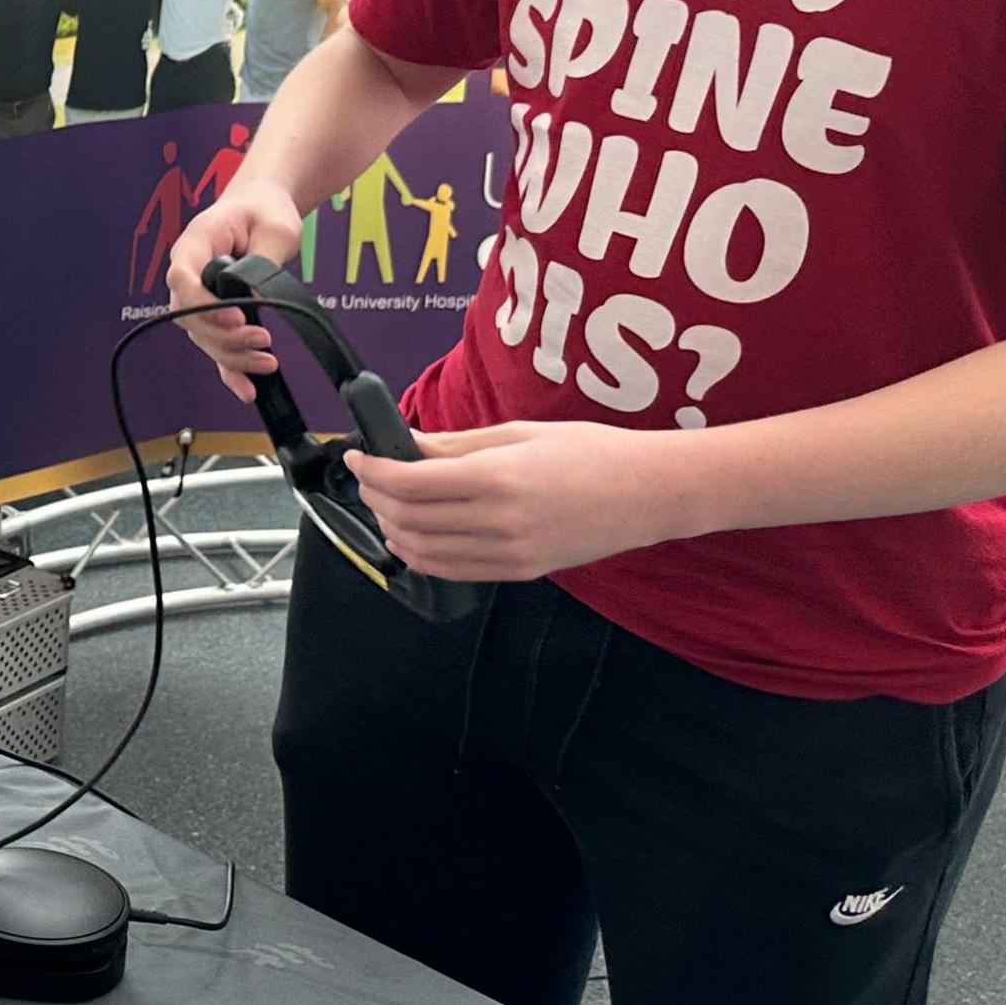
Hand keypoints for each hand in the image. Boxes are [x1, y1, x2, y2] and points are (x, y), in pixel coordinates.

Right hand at [164, 180, 307, 399]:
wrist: (261, 207)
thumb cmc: (263, 210)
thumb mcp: (274, 229)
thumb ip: (261, 264)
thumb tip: (254, 301)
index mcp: (195, 242)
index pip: (181, 277)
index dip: (203, 303)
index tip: (236, 317)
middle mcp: (188, 271)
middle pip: (190, 316)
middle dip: (225, 337)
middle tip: (262, 341)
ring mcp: (198, 294)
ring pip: (202, 337)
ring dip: (231, 355)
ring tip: (267, 362)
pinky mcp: (214, 312)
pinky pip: (214, 346)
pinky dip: (228, 370)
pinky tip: (246, 389)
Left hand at [347, 421, 687, 580]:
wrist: (649, 493)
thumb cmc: (592, 453)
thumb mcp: (518, 433)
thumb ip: (455, 444)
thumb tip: (405, 444)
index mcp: (497, 478)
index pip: (409, 483)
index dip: (371, 471)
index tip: (356, 457)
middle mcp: (500, 521)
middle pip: (409, 518)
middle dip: (375, 498)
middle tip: (368, 477)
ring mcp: (511, 553)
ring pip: (425, 552)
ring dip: (393, 529)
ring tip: (386, 505)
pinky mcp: (521, 571)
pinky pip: (455, 570)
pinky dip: (423, 555)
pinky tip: (414, 535)